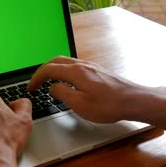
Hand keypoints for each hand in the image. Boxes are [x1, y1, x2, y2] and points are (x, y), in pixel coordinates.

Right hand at [28, 56, 161, 122]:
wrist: (135, 100)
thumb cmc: (109, 105)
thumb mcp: (79, 104)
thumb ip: (62, 93)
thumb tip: (53, 87)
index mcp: (75, 72)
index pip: (49, 69)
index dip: (37, 78)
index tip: (31, 87)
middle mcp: (82, 65)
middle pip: (56, 61)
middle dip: (43, 70)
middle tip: (36, 82)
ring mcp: (91, 67)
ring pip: (66, 62)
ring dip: (54, 69)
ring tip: (48, 81)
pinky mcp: (98, 71)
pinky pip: (75, 66)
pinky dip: (64, 71)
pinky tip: (67, 82)